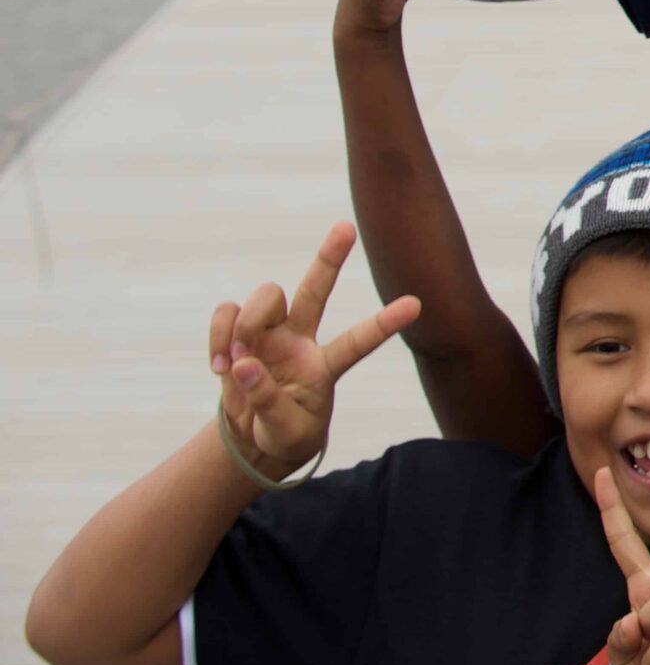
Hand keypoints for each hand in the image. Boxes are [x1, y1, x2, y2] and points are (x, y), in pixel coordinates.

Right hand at [209, 222, 420, 479]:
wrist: (254, 436)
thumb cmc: (284, 433)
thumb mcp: (284, 431)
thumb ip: (266, 401)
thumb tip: (243, 364)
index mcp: (326, 366)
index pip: (358, 342)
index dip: (384, 324)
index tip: (416, 304)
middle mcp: (301, 340)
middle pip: (316, 289)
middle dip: (330, 257)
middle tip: (346, 228)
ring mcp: (271, 332)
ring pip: (266, 294)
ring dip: (245, 324)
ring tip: (237, 361)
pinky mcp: (240, 332)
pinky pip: (226, 312)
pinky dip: (218, 335)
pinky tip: (220, 366)